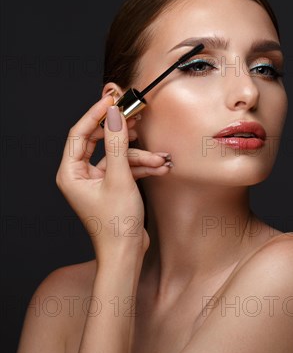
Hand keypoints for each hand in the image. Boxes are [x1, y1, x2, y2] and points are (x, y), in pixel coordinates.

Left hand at [55, 93, 170, 262]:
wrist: (126, 254)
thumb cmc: (116, 224)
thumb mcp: (120, 178)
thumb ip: (117, 144)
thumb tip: (114, 116)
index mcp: (71, 172)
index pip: (80, 133)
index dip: (96, 114)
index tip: (113, 99)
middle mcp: (81, 175)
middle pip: (100, 142)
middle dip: (124, 134)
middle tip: (138, 117)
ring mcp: (97, 182)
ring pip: (119, 156)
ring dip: (142, 156)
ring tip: (162, 159)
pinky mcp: (113, 188)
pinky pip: (127, 169)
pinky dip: (144, 168)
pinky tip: (161, 168)